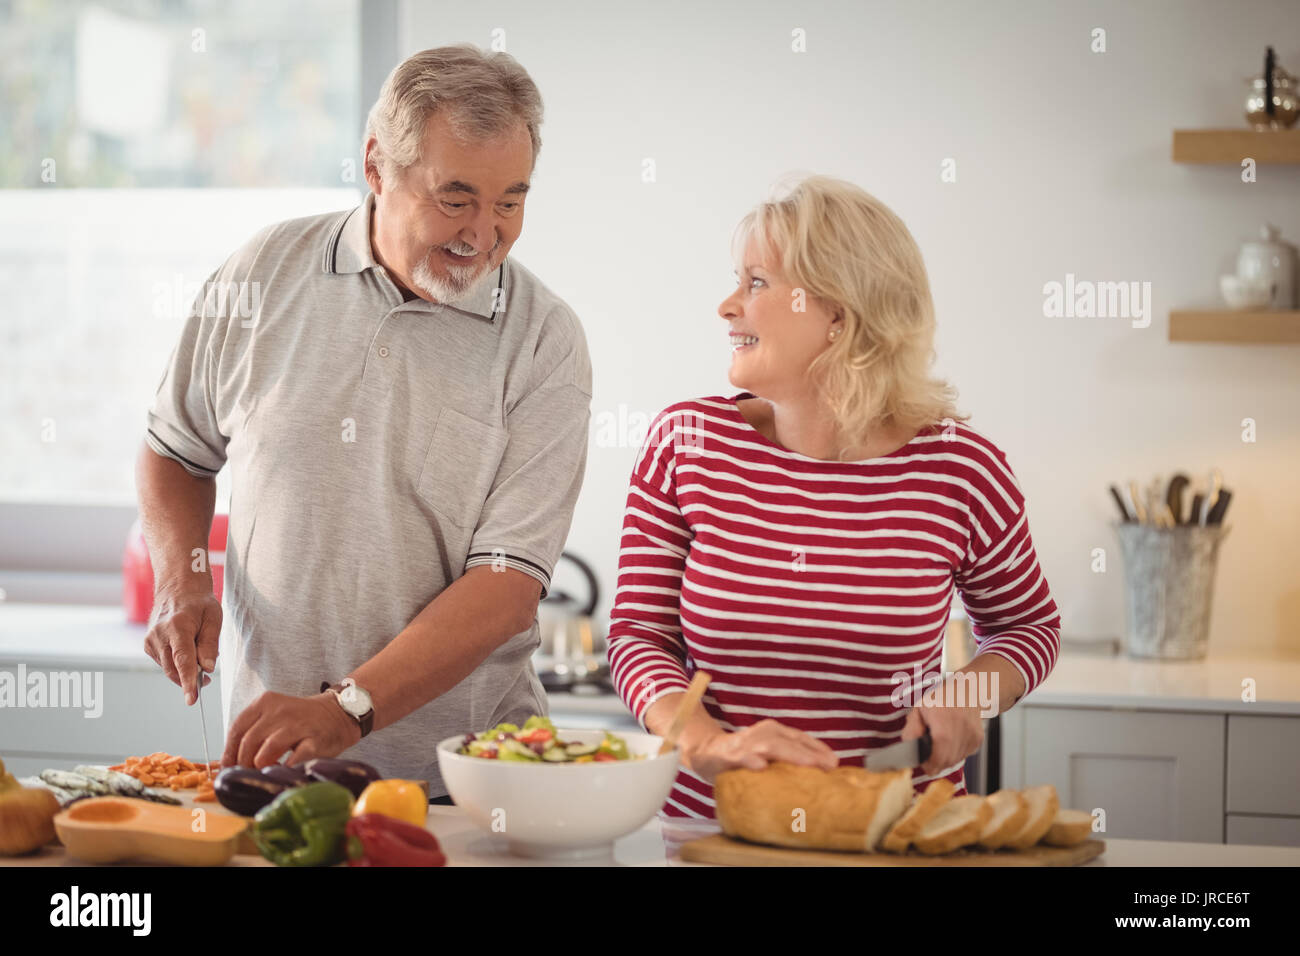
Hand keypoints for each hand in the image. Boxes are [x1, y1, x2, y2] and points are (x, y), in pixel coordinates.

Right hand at [143, 587, 219, 705]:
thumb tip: (207, 668)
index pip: (183, 660)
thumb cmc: (199, 604)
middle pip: (173, 668)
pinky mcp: (147, 645)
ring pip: (168, 669)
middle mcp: (159, 634)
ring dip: (183, 672)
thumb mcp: (214, 618)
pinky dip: (176, 664)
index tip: (191, 699)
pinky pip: (164, 663)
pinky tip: (185, 649)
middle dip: (190, 680)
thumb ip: (210, 644)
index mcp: (177, 626)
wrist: (178, 589)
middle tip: (206, 679)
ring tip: (199, 659)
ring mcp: (150, 640)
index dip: (188, 681)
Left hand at [221, 691, 361, 767]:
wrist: (338, 714)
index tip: (228, 769)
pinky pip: (295, 759)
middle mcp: (280, 711)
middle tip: (248, 774)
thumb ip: (253, 733)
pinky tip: (283, 773)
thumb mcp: (273, 717)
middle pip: (249, 742)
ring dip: (262, 767)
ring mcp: (298, 725)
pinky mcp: (315, 740)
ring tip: (265, 773)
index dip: (229, 753)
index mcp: (265, 702)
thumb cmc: (299, 721)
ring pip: (267, 750)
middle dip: (244, 764)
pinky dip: (285, 770)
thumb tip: (227, 763)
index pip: (237, 729)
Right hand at [685, 718, 838, 783]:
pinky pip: (741, 758)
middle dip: (811, 753)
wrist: (705, 751)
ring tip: (809, 765)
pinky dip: (751, 761)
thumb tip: (820, 774)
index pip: (800, 737)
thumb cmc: (744, 755)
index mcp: (774, 731)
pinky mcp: (728, 755)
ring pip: (771, 746)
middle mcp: (762, 733)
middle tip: (830, 766)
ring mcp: (746, 744)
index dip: (818, 748)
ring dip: (791, 755)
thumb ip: (788, 758)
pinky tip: (761, 768)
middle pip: (790, 742)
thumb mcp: (768, 751)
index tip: (835, 762)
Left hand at [899, 676, 985, 776]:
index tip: (921, 759)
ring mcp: (972, 736)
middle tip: (927, 752)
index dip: (927, 763)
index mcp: (943, 723)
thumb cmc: (940, 698)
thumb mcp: (919, 708)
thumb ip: (912, 730)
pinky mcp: (978, 739)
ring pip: (955, 761)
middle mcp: (961, 730)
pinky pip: (964, 755)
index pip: (937, 758)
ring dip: (945, 758)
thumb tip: (910, 749)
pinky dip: (955, 752)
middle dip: (934, 762)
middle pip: (946, 762)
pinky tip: (950, 739)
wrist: (966, 689)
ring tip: (939, 742)